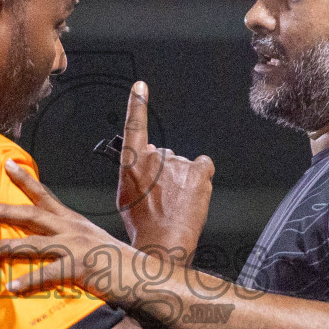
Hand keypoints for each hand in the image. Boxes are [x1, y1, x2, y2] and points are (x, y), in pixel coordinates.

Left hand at [0, 161, 136, 300]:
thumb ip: (72, 242)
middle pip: (32, 215)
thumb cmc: (120, 263)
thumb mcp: (93, 244)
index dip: (26, 180)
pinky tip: (10, 286)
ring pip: (33, 243)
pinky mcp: (79, 267)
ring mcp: (75, 247)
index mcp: (75, 222)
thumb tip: (53, 246)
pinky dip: (26, 280)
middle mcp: (73, 229)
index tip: (8, 164)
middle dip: (4, 210)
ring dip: (5, 247)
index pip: (46, 196)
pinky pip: (46, 274)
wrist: (146, 276)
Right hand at [115, 82, 213, 259]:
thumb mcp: (125, 196)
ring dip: (181, 180)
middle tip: (162, 198)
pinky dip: (201, 176)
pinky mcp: (198, 172)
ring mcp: (178, 163)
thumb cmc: (143, 224)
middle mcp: (154, 157)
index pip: (135, 126)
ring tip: (176, 204)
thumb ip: (134, 174)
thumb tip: (144, 165)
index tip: (140, 87)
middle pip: (163, 156)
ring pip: (183, 166)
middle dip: (164, 172)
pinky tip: (194, 193)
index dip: (138, 104)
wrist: (162, 241)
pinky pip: (203, 165)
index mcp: (132, 162)